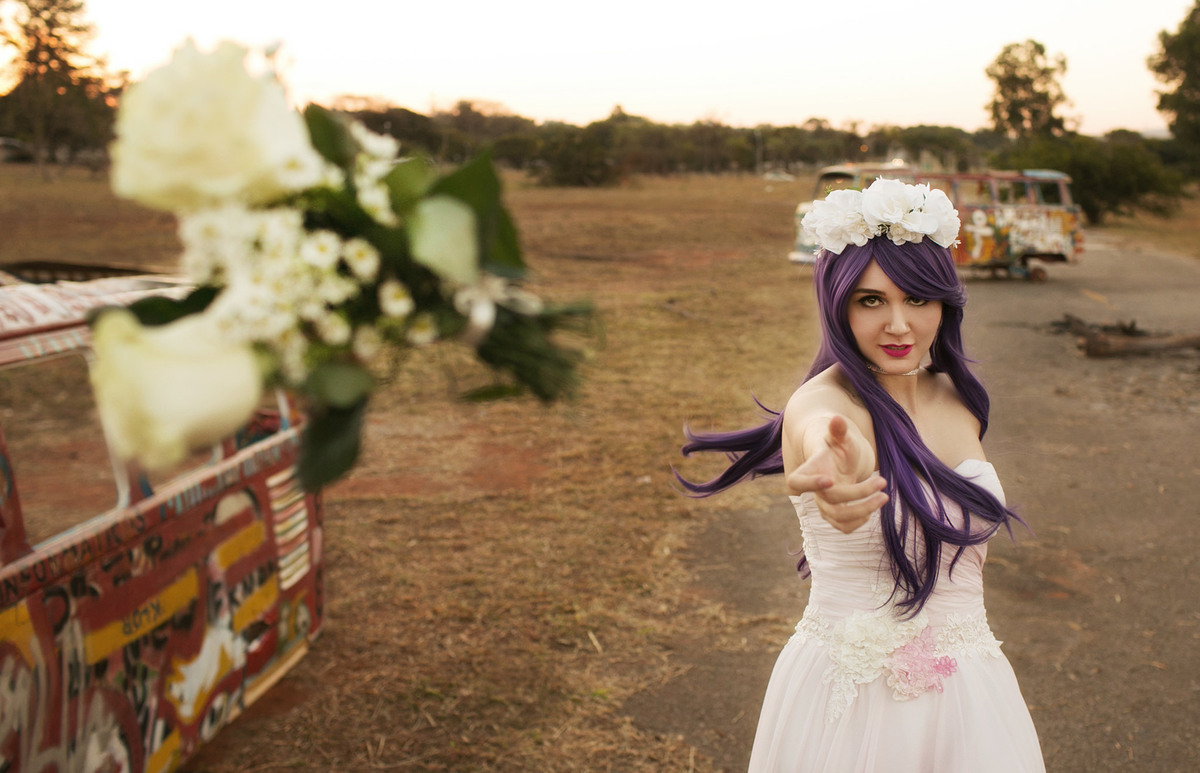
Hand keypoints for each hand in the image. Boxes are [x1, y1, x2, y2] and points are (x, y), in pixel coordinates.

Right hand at [786, 415, 887, 532]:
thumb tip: (837, 419)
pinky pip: (843, 527)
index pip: (797, 482)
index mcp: (809, 470)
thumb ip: (838, 430)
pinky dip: (859, 521)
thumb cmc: (838, 446)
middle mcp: (814, 492)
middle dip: (860, 493)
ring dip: (864, 510)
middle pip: (831, 501)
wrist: (838, 461)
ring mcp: (823, 506)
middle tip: (883, 481)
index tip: (830, 480)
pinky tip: (872, 508)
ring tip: (884, 497)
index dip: (811, 484)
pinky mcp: (834, 516)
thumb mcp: (840, 437)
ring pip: (838, 518)